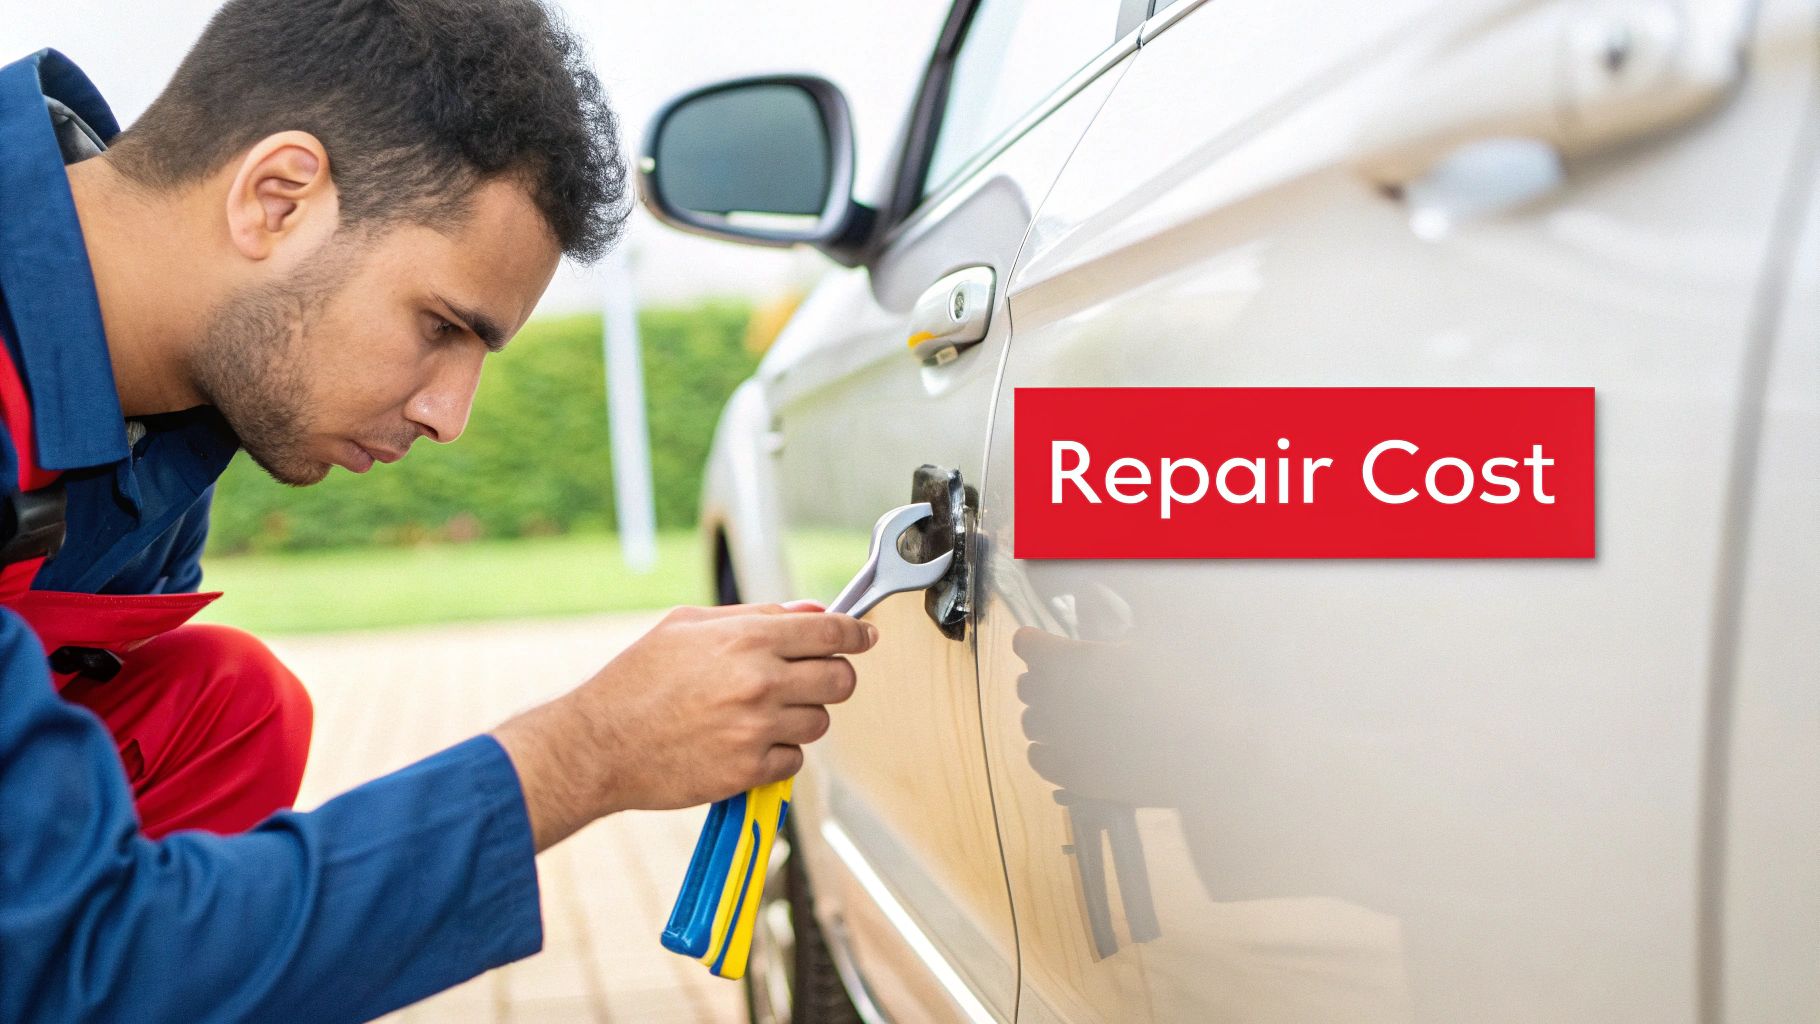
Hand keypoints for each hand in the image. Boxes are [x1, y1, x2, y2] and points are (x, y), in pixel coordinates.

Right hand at [491, 603, 874, 849]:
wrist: (599, 744)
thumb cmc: (637, 679)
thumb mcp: (687, 625)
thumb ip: (755, 616)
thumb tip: (810, 612)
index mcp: (746, 638)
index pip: (829, 631)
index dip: (856, 633)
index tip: (865, 637)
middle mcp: (759, 682)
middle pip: (840, 679)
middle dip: (833, 676)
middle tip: (813, 678)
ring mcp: (757, 729)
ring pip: (819, 722)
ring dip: (801, 717)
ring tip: (760, 713)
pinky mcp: (749, 770)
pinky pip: (794, 760)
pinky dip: (778, 753)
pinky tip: (744, 742)